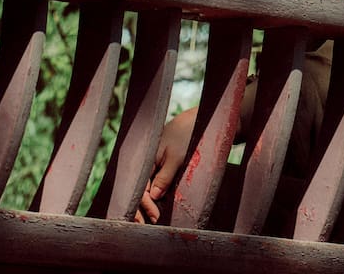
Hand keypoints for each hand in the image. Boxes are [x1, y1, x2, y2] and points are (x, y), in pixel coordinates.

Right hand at [135, 106, 194, 222]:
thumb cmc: (188, 135)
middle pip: (141, 187)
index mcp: (147, 157)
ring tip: (152, 219)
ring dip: (150, 202)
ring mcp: (157, 161)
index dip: (145, 204)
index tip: (154, 218)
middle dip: (143, 206)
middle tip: (149, 223)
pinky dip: (158, 193)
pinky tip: (160, 204)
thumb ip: (164, 177)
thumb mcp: (176, 157)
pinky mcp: (165, 162)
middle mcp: (149, 160)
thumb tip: (152, 197)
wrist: (203, 119)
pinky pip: (158, 180)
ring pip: (149, 185)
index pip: (140, 186)